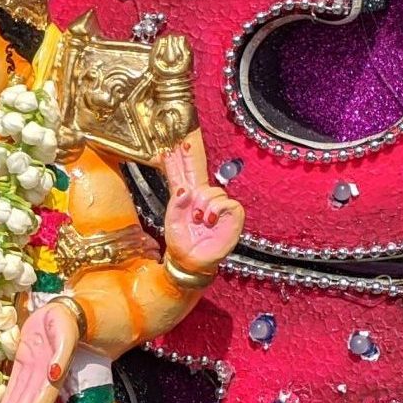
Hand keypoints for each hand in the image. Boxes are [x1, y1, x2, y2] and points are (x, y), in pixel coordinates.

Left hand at [0, 301, 78, 402]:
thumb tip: (54, 374)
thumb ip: (61, 355)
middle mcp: (43, 373)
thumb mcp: (65, 336)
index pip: (44, 393)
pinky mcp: (23, 361)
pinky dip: (10, 395)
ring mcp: (32, 368)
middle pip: (31, 397)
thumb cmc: (64, 323)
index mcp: (54, 369)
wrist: (59, 311)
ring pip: (22, 392)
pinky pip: (15, 381)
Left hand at [158, 132, 241, 274]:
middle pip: (198, 170)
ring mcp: (218, 204)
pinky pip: (224, 201)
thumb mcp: (171, 222)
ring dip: (202, 205)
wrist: (192, 261)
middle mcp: (202, 197)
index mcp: (187, 197)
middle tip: (186, 140)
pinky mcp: (232, 213)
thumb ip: (176, 203)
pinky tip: (209, 220)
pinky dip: (215, 211)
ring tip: (199, 220)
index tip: (170, 145)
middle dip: (191, 154)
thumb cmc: (181, 243)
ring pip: (211, 190)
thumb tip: (186, 189)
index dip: (177, 160)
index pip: (181, 174)